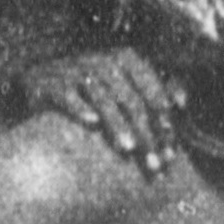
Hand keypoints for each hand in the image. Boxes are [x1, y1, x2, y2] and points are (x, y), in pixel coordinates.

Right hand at [21, 49, 185, 175]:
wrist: (41, 79)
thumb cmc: (92, 87)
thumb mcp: (122, 82)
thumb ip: (153, 90)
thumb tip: (182, 104)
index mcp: (126, 60)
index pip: (152, 93)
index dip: (164, 122)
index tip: (171, 152)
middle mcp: (103, 61)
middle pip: (131, 100)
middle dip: (146, 134)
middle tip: (153, 164)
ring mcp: (76, 70)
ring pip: (103, 98)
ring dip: (117, 124)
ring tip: (129, 148)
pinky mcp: (51, 82)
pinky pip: (68, 94)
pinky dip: (80, 107)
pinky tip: (92, 123)